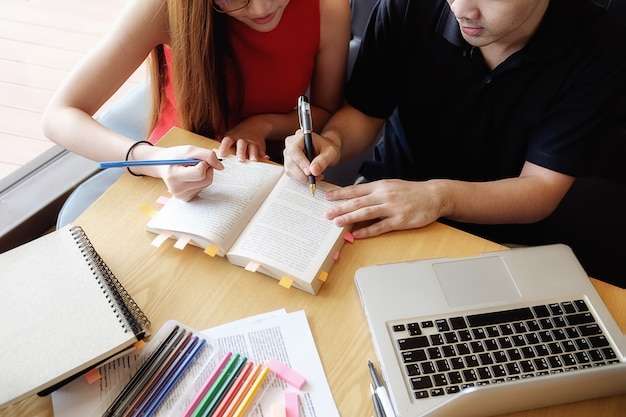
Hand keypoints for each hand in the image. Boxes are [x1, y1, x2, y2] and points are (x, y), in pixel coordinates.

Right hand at [135, 144, 223, 200]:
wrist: (162, 165)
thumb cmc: (175, 156)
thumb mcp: (190, 150)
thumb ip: (207, 155)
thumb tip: (221, 167)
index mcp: (174, 176)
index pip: (200, 174)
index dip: (202, 164)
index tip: (195, 160)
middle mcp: (177, 190)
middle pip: (206, 180)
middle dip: (205, 169)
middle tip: (194, 163)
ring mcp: (182, 196)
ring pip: (207, 184)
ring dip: (204, 174)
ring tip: (190, 169)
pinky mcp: (187, 198)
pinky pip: (203, 188)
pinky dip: (201, 180)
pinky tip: (190, 177)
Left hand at [217, 116, 271, 160]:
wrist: (256, 124)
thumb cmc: (239, 134)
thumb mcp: (230, 135)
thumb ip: (224, 145)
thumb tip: (214, 155)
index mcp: (233, 136)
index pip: (227, 141)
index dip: (224, 147)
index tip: (222, 154)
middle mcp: (243, 138)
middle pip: (242, 144)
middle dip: (241, 152)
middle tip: (240, 160)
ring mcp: (252, 141)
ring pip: (252, 147)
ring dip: (253, 153)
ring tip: (253, 160)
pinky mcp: (260, 144)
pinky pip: (262, 149)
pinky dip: (263, 154)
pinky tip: (265, 158)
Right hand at [283, 129, 340, 184]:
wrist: (325, 151)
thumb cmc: (327, 148)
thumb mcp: (330, 153)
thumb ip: (323, 160)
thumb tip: (313, 171)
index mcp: (299, 137)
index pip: (294, 150)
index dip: (301, 162)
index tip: (310, 172)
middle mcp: (291, 144)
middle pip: (291, 162)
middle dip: (303, 173)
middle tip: (316, 177)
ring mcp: (288, 155)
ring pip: (290, 170)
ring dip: (303, 178)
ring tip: (317, 177)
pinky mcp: (288, 164)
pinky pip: (291, 174)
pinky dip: (301, 179)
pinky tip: (311, 177)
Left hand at [323, 179, 441, 238]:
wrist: (433, 195)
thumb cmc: (411, 191)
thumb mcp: (391, 185)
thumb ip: (375, 191)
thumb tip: (357, 198)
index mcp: (380, 186)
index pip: (356, 189)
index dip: (340, 194)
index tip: (328, 197)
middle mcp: (384, 195)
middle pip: (358, 202)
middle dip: (340, 207)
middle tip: (327, 213)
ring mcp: (391, 208)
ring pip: (366, 213)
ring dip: (350, 218)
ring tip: (337, 222)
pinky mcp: (399, 220)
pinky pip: (380, 227)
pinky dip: (367, 231)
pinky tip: (356, 235)